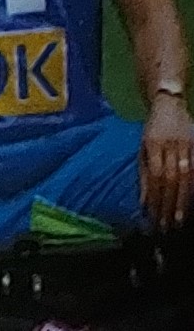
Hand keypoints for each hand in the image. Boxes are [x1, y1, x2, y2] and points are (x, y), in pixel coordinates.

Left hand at [144, 93, 192, 230]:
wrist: (169, 104)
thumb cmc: (152, 131)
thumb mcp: (142, 149)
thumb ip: (142, 174)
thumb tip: (142, 202)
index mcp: (152, 143)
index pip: (154, 176)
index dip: (153, 197)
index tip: (152, 217)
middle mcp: (170, 144)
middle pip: (170, 179)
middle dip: (168, 204)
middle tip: (166, 225)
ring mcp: (187, 145)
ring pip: (187, 177)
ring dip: (183, 200)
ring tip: (179, 220)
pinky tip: (191, 203)